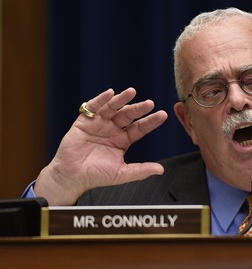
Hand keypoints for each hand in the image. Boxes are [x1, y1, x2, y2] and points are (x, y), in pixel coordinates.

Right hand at [35, 88, 167, 204]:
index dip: (151, 121)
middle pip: (129, 115)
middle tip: (150, 103)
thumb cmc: (97, 176)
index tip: (163, 115)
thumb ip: (140, 170)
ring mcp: (99, 123)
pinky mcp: (84, 121)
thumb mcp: (121, 173)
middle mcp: (113, 129)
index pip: (140, 128)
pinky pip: (93, 107)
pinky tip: (109, 93)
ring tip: (131, 92)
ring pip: (113, 107)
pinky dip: (101, 99)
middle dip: (139, 109)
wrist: (72, 177)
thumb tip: (161, 170)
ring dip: (122, 99)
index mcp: (124, 140)